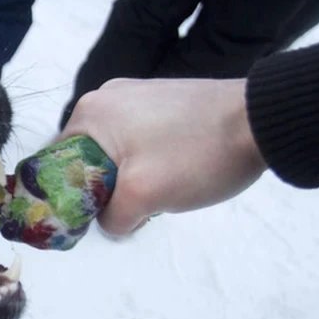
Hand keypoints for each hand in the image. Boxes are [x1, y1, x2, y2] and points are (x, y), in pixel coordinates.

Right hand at [58, 78, 267, 235]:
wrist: (262, 121)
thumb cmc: (195, 153)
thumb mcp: (143, 196)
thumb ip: (112, 218)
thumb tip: (110, 223)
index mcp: (90, 112)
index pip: (56, 162)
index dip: (68, 195)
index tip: (91, 217)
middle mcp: (106, 97)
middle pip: (85, 157)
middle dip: (103, 188)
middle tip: (131, 209)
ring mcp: (136, 95)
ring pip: (114, 152)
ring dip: (128, 178)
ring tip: (158, 193)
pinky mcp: (163, 100)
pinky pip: (138, 140)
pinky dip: (147, 162)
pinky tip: (173, 174)